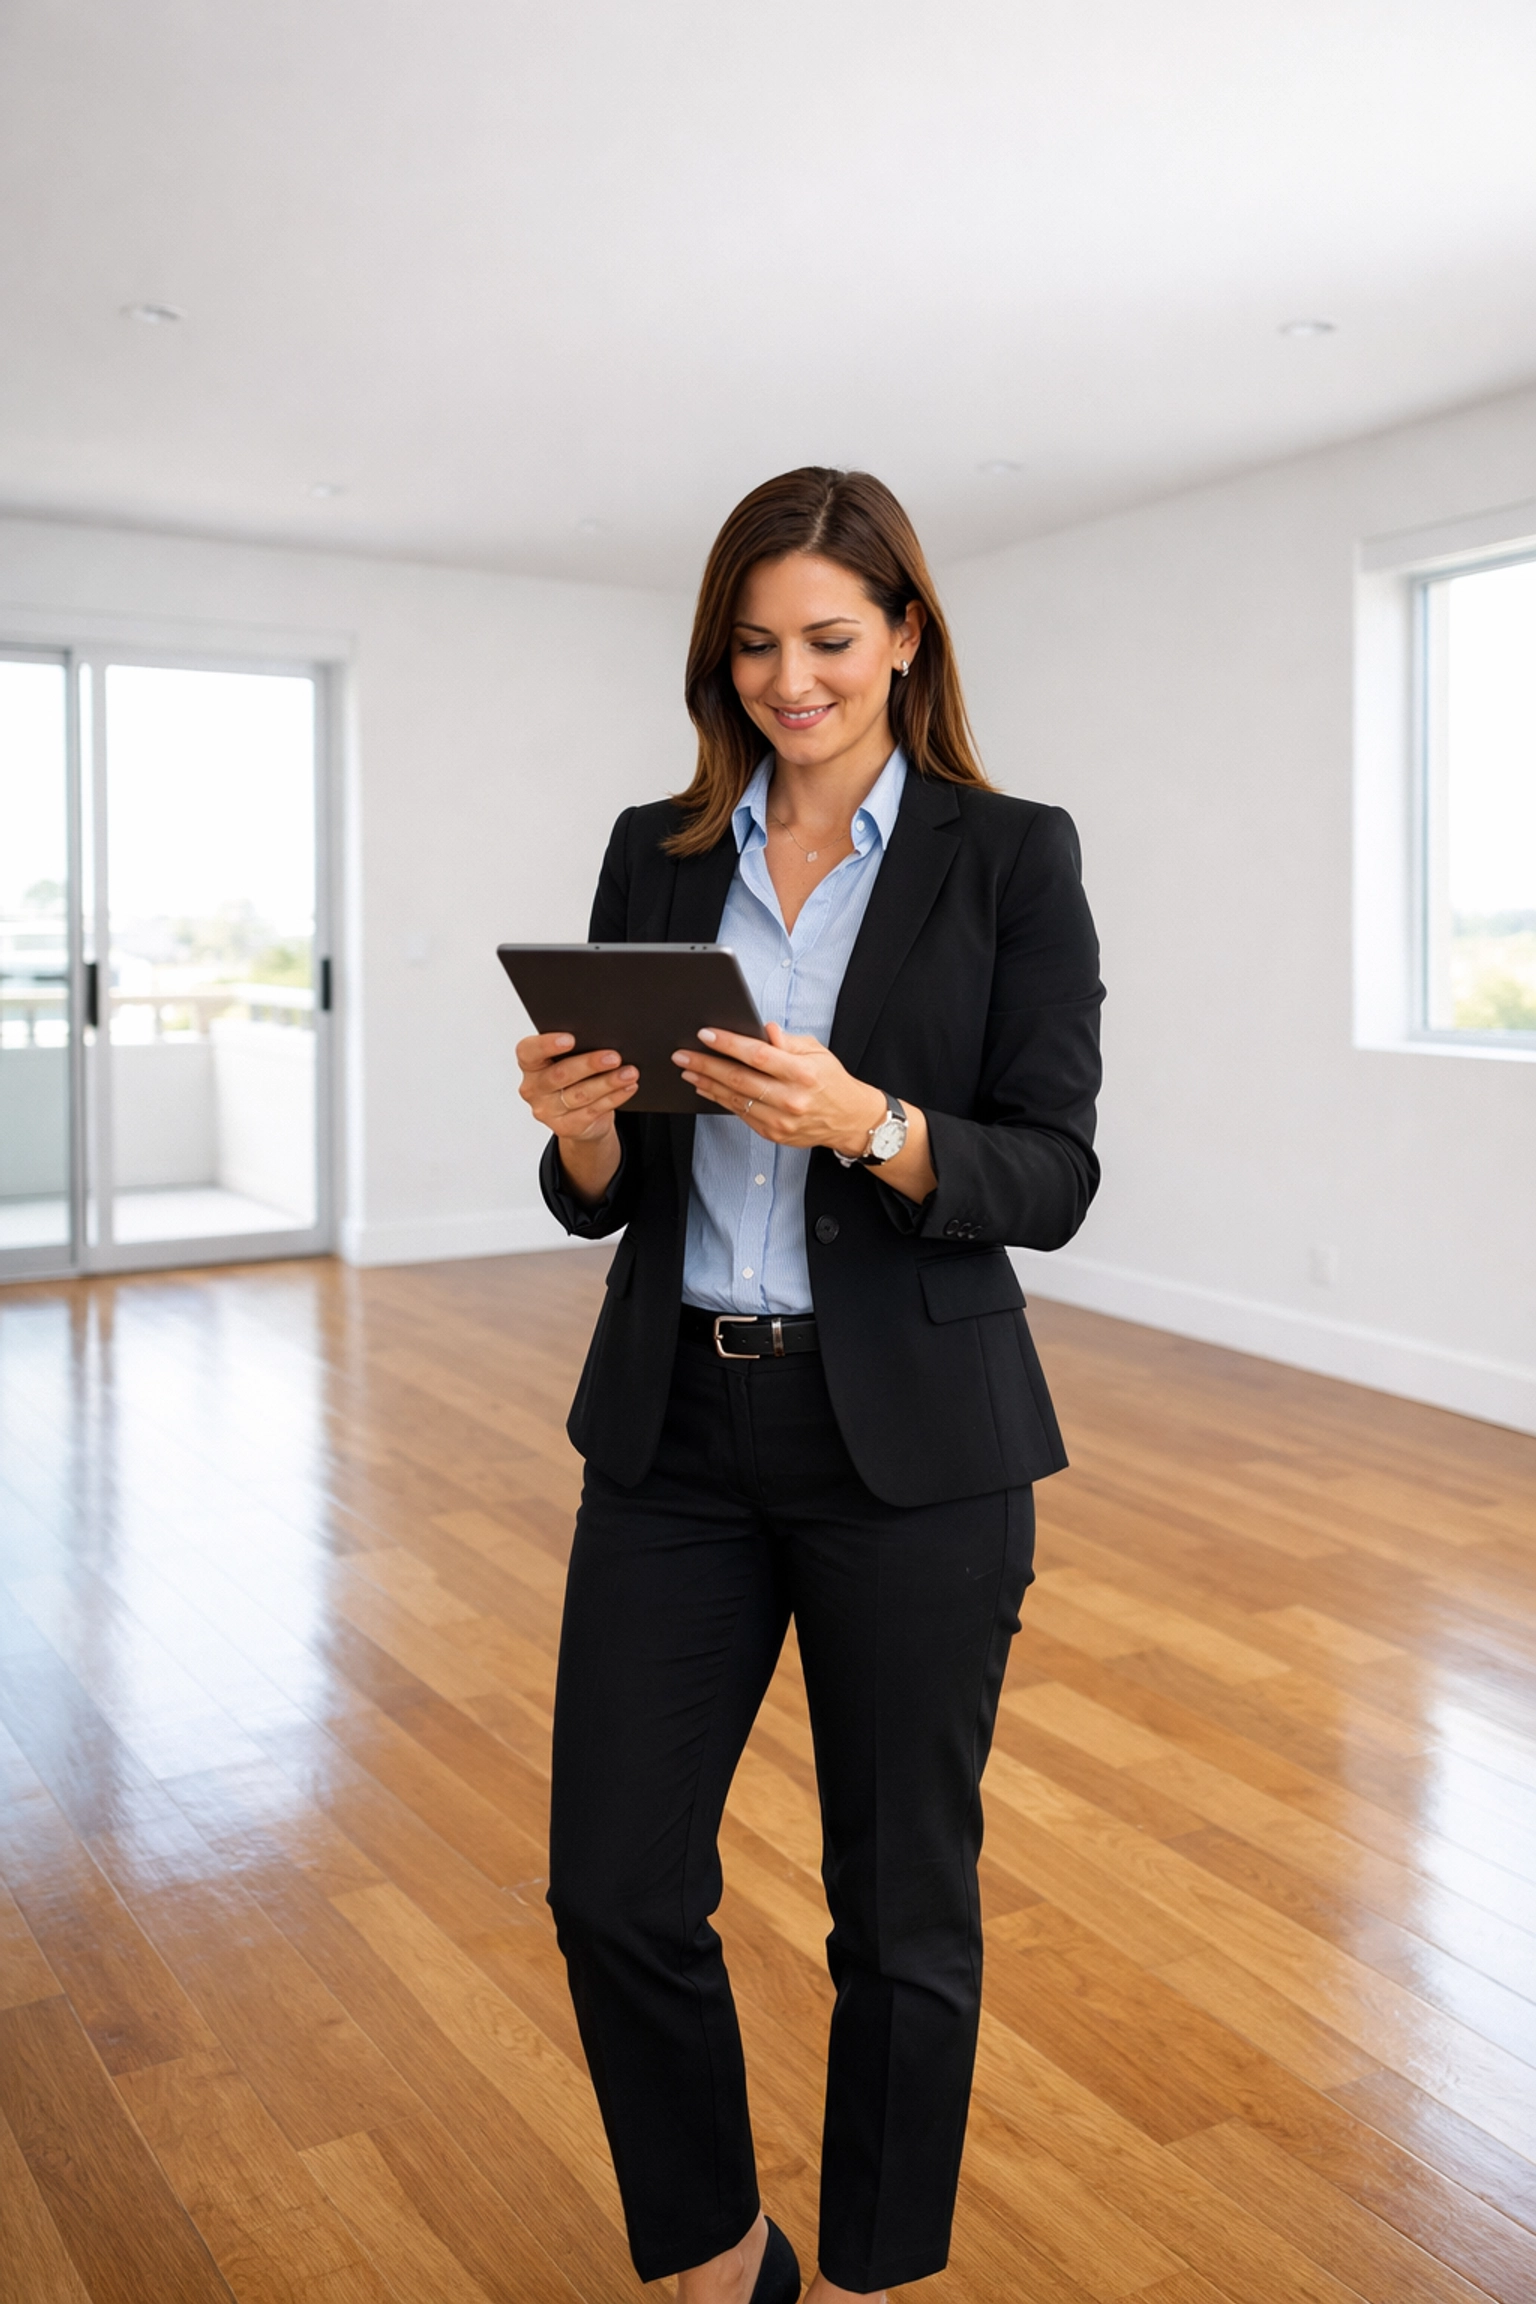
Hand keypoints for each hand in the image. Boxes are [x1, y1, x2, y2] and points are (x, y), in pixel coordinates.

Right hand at [517, 1032, 637, 1141]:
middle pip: (560, 1074)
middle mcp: (533, 1089)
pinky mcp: (565, 1127)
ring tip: (629, 1072)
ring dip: (608, 1082)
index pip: (529, 1052)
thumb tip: (603, 1037)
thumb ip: (575, 1049)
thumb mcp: (567, 1060)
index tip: (571, 1038)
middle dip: (589, 1064)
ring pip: (580, 1094)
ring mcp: (547, 1111)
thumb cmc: (574, 1078)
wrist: (579, 1117)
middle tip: (613, 1057)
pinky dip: (614, 1097)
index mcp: (529, 1065)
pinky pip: (593, 1111)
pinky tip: (628, 1087)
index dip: (547, 1044)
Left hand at [673, 1023, 885, 1156]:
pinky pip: (740, 1114)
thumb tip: (762, 1029)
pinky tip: (706, 1088)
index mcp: (802, 1073)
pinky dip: (720, 1100)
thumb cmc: (830, 1080)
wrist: (848, 1119)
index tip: (705, 1034)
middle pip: (739, 1079)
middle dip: (706, 1065)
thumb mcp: (816, 1052)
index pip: (758, 1055)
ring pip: (735, 1099)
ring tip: (687, 1070)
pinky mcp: (773, 1134)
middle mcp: (790, 1098)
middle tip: (682, 1054)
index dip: (729, 1044)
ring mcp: (781, 1120)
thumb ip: (787, 1042)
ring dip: (707, 1084)